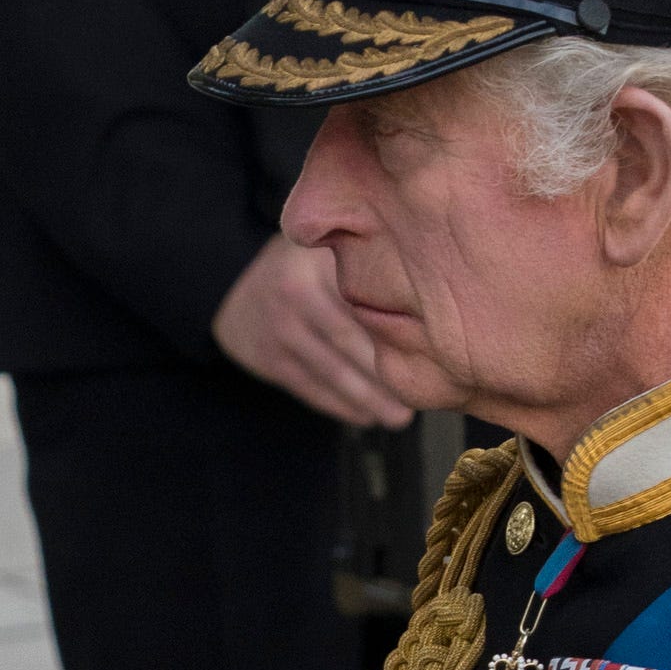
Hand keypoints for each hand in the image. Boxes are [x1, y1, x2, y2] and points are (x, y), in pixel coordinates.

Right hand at [212, 232, 415, 427]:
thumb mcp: (333, 252)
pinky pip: (311, 388)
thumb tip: (432, 316)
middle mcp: (296, 290)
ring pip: (333, 371)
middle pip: (351, 340)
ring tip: (399, 417)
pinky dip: (341, 406)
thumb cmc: (308, 270)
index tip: (433, 353)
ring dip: (369, 399)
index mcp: (321, 259)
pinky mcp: (269, 358)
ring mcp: (279, 326)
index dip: (400, 330)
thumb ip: (371, 270)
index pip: (366, 299)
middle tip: (421, 395)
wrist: (236, 285)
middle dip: (388, 373)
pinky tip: (366, 416)